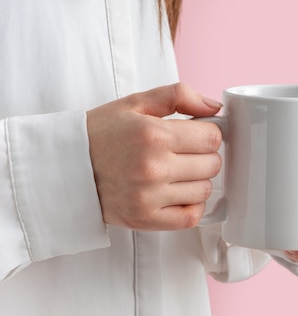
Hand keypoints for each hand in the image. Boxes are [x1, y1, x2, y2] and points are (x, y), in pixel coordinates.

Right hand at [86, 83, 223, 229]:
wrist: (65, 167)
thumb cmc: (99, 134)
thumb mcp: (135, 103)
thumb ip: (178, 96)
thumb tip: (214, 107)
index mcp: (153, 135)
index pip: (212, 138)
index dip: (208, 134)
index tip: (196, 135)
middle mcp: (153, 168)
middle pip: (212, 164)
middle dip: (204, 155)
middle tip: (184, 153)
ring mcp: (150, 197)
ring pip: (205, 190)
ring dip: (197, 180)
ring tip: (176, 172)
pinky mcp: (146, 219)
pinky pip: (191, 217)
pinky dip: (191, 206)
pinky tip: (178, 193)